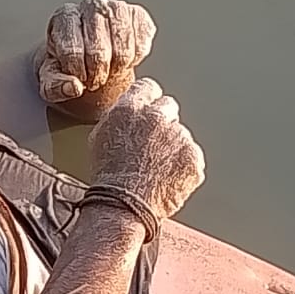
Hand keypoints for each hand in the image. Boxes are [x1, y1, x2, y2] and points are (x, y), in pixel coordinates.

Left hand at [36, 0, 155, 114]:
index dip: (76, 72)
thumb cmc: (66, 65)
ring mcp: (116, 7)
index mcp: (64, 17)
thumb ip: (54, 86)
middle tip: (95, 82)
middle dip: (97, 72)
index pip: (72, 48)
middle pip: (98, 47)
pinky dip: (136, 57)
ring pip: (123, 41)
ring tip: (110, 73)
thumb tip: (73, 88)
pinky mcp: (138, 14)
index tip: (78, 81)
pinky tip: (124, 62)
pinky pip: (142, 38)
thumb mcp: (52, 80)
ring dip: (118, 65)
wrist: (88, 59)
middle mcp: (90, 6)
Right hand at [88, 78, 204, 222]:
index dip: (148, 100)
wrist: (124, 205)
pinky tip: (167, 178)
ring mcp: (178, 137)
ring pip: (180, 135)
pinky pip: (192, 157)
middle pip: (168, 107)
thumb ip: (119, 117)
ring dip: (173, 147)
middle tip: (153, 144)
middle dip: (163, 121)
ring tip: (156, 169)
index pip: (148, 88)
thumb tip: (130, 111)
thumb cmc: (108, 176)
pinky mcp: (193, 157)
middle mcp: (157, 117)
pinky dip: (184, 167)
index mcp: (130, 108)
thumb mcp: (101, 137)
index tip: (149, 109)